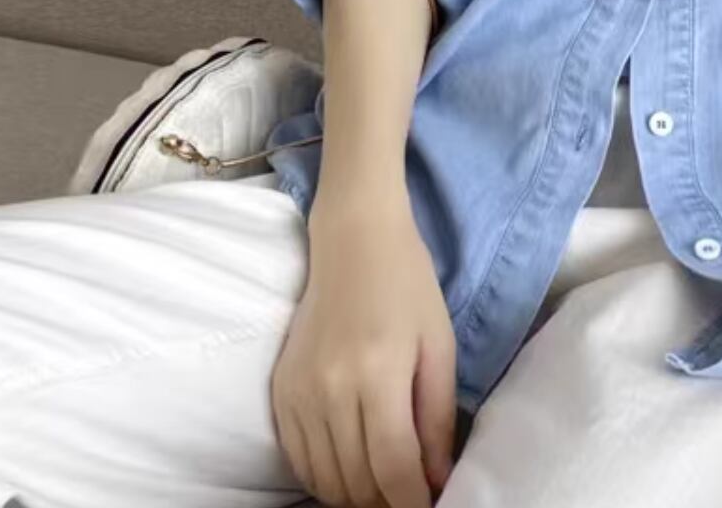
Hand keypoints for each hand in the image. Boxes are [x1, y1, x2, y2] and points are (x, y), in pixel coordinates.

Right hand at [270, 199, 456, 507]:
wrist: (354, 241)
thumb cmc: (407, 286)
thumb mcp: (440, 345)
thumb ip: (438, 416)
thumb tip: (436, 479)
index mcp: (378, 373)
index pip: (393, 467)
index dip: (412, 501)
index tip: (429, 507)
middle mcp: (331, 389)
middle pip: (356, 482)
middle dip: (386, 502)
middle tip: (410, 494)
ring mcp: (299, 392)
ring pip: (324, 479)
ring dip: (356, 495)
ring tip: (385, 485)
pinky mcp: (280, 391)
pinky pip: (299, 459)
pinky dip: (325, 476)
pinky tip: (351, 468)